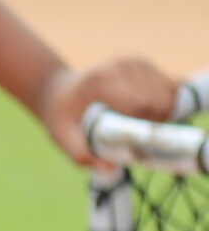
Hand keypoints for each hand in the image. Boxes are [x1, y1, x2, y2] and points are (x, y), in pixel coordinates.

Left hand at [32, 56, 183, 165]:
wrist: (59, 92)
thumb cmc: (62, 116)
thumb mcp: (62, 137)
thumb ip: (81, 154)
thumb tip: (110, 168)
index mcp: (100, 81)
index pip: (139, 103)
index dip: (145, 126)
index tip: (136, 141)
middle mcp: (120, 67)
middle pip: (159, 99)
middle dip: (156, 122)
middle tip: (140, 135)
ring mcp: (134, 63)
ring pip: (170, 93)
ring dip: (164, 113)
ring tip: (141, 123)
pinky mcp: (144, 64)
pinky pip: (171, 88)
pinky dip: (166, 103)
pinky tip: (147, 112)